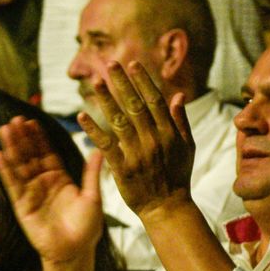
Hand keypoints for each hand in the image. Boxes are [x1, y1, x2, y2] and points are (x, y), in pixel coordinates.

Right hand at [0, 116, 104, 264]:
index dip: (39, 138)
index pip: (47, 153)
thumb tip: (99, 151)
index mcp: (60, 179)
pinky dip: (4, 170)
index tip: (32, 122)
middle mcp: (43, 183)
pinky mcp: (21, 205)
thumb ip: (91, 174)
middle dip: (22, 138)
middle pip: (29, 156)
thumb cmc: (86, 227)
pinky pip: (12, 184)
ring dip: (11, 148)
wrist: (75, 251)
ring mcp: (31, 193)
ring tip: (4, 130)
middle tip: (14, 120)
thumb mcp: (93, 197)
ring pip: (19, 166)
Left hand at [79, 60, 195, 218]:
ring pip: (119, 120)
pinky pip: (105, 144)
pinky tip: (81, 116)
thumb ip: (181, 120)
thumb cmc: (177, 176)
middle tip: (110, 64)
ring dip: (106, 100)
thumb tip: (178, 95)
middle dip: (122, 83)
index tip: (132, 64)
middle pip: (136, 105)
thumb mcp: (188, 147)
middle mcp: (154, 139)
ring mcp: (137, 153)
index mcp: (170, 132)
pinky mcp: (122, 167)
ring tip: (94, 82)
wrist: (167, 207)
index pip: (154, 100)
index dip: (143, 81)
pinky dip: (93, 129)